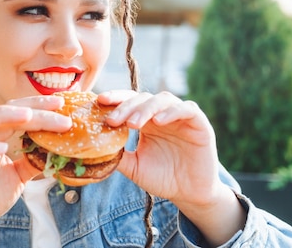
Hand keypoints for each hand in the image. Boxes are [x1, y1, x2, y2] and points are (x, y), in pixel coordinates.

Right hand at [0, 95, 70, 246]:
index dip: (37, 105)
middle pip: (3, 111)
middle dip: (31, 107)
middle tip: (58, 107)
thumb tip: (60, 149)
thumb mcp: (20, 174)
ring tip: (28, 115)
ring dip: (2, 115)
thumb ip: (35, 159)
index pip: (15, 111)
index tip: (61, 103)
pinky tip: (3, 147)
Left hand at [101, 90, 245, 245]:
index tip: (99, 102)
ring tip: (133, 123)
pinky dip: (172, 111)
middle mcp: (162, 114)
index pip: (129, 101)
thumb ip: (118, 155)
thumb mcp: (135, 167)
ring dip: (146, 108)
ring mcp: (181, 117)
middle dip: (126, 106)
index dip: (115, 99)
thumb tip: (92, 149)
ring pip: (163, 99)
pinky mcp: (199, 123)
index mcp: (146, 120)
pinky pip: (187, 109)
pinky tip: (159, 121)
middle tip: (113, 119)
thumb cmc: (162, 178)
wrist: (189, 194)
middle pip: (143, 98)